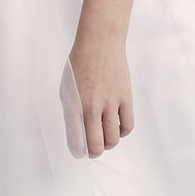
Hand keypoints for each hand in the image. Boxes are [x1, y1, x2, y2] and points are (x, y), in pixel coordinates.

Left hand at [63, 30, 134, 158]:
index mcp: (73, 105)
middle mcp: (91, 107)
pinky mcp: (125, 97)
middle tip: (94, 150)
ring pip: (113, 139)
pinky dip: (123, 132)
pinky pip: (128, 125)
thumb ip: (71, 112)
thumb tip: (79, 134)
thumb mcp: (66, 88)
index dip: (77, 151)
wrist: (100, 43)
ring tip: (106, 138)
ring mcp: (110, 102)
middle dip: (94, 153)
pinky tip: (117, 126)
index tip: (79, 152)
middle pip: (95, 145)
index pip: (75, 140)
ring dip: (109, 144)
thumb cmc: (80, 64)